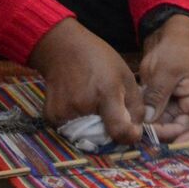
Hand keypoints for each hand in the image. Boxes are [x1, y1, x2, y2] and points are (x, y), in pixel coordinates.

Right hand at [31, 18, 142, 145]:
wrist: (63, 50)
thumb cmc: (99, 61)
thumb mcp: (126, 76)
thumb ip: (135, 105)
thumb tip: (137, 131)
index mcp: (106, 93)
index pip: (119, 130)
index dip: (129, 136)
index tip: (133, 132)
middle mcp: (83, 106)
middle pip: (104, 137)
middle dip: (112, 132)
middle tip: (111, 113)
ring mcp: (65, 113)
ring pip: (87, 136)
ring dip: (95, 129)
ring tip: (94, 106)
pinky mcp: (51, 117)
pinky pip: (70, 131)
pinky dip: (78, 124)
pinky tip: (79, 105)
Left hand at [137, 14, 188, 144]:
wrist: (167, 36)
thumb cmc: (174, 49)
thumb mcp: (165, 71)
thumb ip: (157, 96)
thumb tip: (147, 120)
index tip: (178, 144)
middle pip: (182, 128)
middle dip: (164, 133)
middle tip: (144, 133)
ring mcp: (175, 104)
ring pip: (166, 125)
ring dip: (152, 127)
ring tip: (135, 124)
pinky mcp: (161, 102)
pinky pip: (155, 117)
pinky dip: (145, 118)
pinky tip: (134, 116)